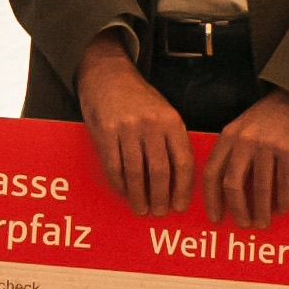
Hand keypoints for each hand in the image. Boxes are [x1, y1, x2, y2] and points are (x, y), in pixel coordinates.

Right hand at [77, 33, 193, 216]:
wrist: (107, 75)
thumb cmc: (138, 99)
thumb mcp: (163, 113)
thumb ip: (171, 140)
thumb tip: (178, 179)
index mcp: (171, 121)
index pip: (183, 162)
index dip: (182, 188)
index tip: (180, 205)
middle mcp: (151, 125)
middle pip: (160, 170)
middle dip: (161, 196)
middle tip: (160, 212)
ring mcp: (127, 128)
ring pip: (136, 172)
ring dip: (139, 195)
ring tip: (141, 208)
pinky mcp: (105, 132)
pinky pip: (114, 165)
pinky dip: (119, 183)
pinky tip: (123, 191)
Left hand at [202, 87, 288, 226]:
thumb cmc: (269, 118)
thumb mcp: (241, 128)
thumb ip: (231, 152)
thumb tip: (225, 189)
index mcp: (227, 137)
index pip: (212, 173)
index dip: (212, 199)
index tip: (216, 218)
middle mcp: (244, 141)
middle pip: (233, 184)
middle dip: (236, 208)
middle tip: (243, 224)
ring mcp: (267, 146)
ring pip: (261, 187)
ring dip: (261, 210)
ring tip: (263, 222)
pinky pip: (285, 183)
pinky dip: (283, 199)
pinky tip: (282, 209)